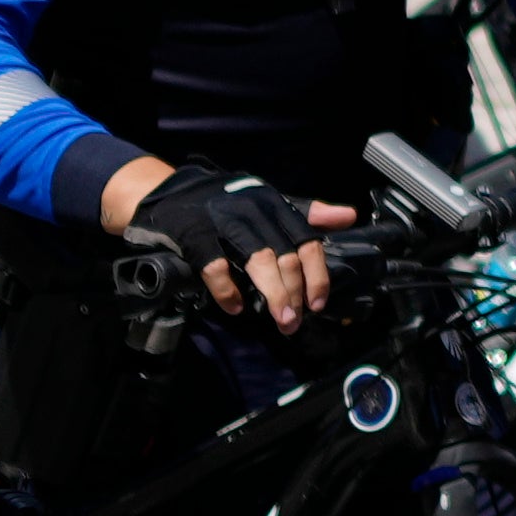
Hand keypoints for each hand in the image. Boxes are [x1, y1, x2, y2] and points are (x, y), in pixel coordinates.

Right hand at [126, 164, 354, 331]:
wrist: (167, 193)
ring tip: (281, 321)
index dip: (317, 276)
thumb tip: (348, 216)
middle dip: (295, 295)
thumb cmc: (224, 202)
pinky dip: (227, 291)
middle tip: (295, 322)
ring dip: (274, 296)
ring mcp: (223, 220)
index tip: (318, 304)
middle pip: (286, 257)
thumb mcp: (267, 203)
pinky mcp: (194, 233)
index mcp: (274, 204)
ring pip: (259, 261)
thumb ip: (305, 213)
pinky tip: (234, 307)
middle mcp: (254, 210)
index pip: (307, 242)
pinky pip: (215, 266)